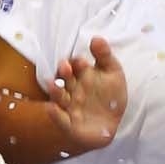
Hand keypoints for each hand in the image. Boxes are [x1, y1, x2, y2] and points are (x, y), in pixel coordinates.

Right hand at [45, 36, 127, 155]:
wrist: (110, 126)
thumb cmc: (109, 98)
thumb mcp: (113, 75)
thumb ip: (105, 57)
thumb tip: (97, 37)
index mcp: (81, 76)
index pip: (75, 66)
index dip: (77, 63)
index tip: (82, 62)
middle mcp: (72, 89)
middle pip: (64, 79)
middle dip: (63, 73)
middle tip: (65, 67)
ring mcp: (69, 106)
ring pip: (59, 97)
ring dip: (55, 90)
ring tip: (54, 85)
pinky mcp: (68, 123)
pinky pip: (59, 118)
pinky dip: (54, 114)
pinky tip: (52, 108)